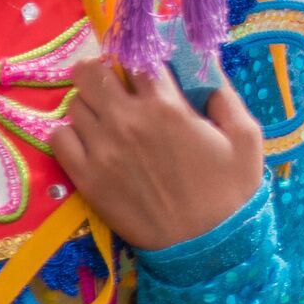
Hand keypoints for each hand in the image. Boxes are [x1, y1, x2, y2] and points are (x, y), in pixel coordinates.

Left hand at [51, 58, 264, 253]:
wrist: (204, 244)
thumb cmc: (230, 190)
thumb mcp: (246, 137)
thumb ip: (225, 96)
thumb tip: (205, 69)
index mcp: (167, 107)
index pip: (137, 59)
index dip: (141, 58)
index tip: (147, 68)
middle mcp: (127, 121)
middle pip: (91, 72)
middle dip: (103, 70)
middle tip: (117, 83)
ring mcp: (100, 149)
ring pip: (74, 103)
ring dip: (90, 102)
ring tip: (107, 115)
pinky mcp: (85, 176)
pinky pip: (58, 138)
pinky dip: (70, 132)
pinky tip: (91, 140)